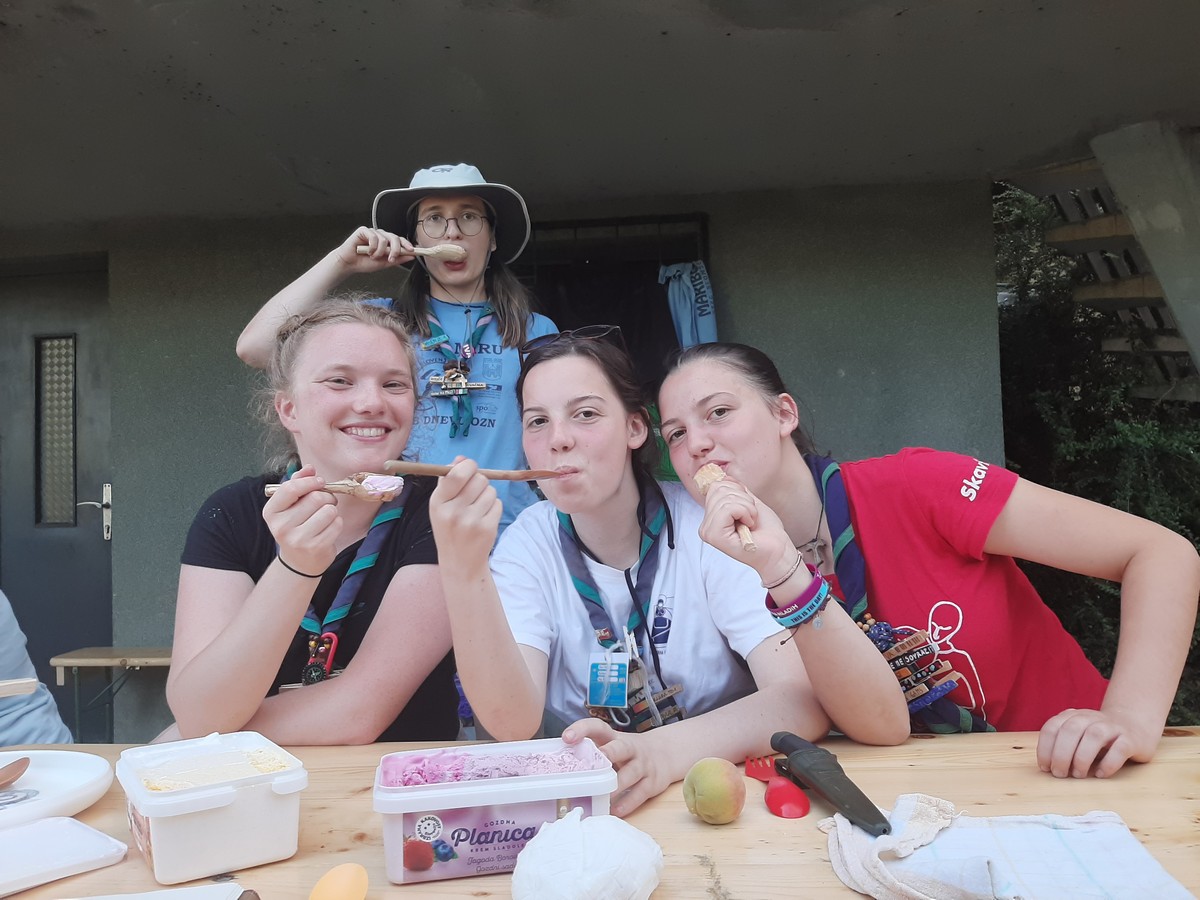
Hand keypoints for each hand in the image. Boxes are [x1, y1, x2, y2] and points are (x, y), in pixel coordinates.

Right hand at [262, 465, 341, 575]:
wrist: (299, 561)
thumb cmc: (296, 526)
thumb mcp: (290, 505)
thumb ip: (298, 483)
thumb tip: (309, 468)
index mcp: (271, 512)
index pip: (291, 488)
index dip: (310, 481)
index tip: (320, 481)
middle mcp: (281, 526)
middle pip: (315, 498)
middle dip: (326, 496)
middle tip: (325, 502)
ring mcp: (298, 539)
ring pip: (329, 510)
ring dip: (332, 510)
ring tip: (326, 516)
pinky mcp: (316, 547)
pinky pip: (337, 523)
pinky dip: (337, 523)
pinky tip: (329, 528)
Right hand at [334, 226, 415, 270]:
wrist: (349, 264)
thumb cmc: (364, 263)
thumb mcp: (384, 263)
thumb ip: (397, 259)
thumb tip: (411, 257)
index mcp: (387, 242)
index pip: (400, 240)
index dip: (407, 244)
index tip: (412, 251)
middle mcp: (381, 236)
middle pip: (395, 238)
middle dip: (395, 250)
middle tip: (390, 259)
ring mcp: (373, 232)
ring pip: (384, 239)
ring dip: (380, 252)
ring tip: (373, 257)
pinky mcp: (364, 230)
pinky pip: (373, 237)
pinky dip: (372, 247)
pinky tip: (367, 251)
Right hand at [429, 457, 501, 570]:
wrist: (460, 562)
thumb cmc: (450, 528)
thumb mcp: (441, 505)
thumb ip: (449, 480)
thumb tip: (462, 458)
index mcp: (437, 502)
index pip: (457, 473)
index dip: (469, 466)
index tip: (470, 469)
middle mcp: (453, 512)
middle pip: (479, 479)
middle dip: (480, 482)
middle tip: (473, 495)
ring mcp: (471, 521)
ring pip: (491, 491)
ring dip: (487, 496)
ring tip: (477, 510)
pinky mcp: (487, 528)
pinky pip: (498, 504)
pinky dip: (494, 508)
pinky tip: (484, 519)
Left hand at [563, 718, 672, 816]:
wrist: (665, 754)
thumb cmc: (626, 753)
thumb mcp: (612, 745)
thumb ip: (592, 752)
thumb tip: (557, 766)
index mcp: (614, 737)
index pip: (597, 727)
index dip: (582, 729)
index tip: (566, 737)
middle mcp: (630, 748)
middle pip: (620, 748)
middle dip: (608, 754)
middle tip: (595, 763)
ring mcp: (643, 765)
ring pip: (631, 773)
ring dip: (616, 786)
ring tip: (602, 797)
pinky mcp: (652, 782)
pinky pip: (640, 793)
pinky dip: (627, 803)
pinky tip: (615, 811)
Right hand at [697, 478, 792, 580]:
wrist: (778, 551)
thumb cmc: (767, 531)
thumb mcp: (749, 503)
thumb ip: (734, 491)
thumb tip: (724, 477)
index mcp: (712, 517)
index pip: (715, 486)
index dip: (737, 491)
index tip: (747, 508)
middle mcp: (706, 525)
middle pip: (719, 489)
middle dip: (743, 499)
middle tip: (750, 517)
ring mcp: (708, 531)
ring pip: (725, 499)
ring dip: (747, 507)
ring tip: (750, 523)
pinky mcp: (715, 536)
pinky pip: (728, 508)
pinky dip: (745, 512)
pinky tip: (749, 525)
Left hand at [1035, 707, 1158, 777]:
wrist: (1134, 726)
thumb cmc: (1098, 738)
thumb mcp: (1077, 736)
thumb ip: (1062, 744)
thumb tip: (1047, 767)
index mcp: (1073, 716)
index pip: (1052, 727)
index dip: (1045, 748)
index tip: (1045, 767)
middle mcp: (1091, 718)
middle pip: (1071, 730)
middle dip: (1061, 754)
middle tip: (1060, 774)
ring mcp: (1112, 727)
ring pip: (1094, 736)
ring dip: (1082, 758)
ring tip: (1078, 775)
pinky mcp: (1132, 739)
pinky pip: (1120, 748)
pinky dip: (1109, 763)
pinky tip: (1100, 774)